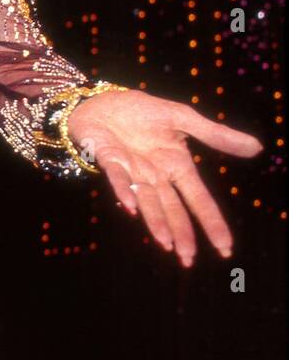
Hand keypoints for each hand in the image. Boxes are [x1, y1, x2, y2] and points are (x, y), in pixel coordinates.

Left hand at [67, 88, 261, 265]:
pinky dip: (124, 190)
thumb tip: (258, 148)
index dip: (210, 222)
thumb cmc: (141, 112)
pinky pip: (118, 176)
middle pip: (172, 207)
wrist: (101, 100)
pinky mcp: (108, 158)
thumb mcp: (182, 118)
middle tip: (188, 259)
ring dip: (156, 221)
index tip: (224, 248)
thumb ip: (215, 134)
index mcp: (175, 165)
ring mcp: (131, 169)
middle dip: (181, 232)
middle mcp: (154, 174)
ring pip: (147, 200)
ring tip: (166, 244)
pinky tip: (130, 206)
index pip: (198, 198)